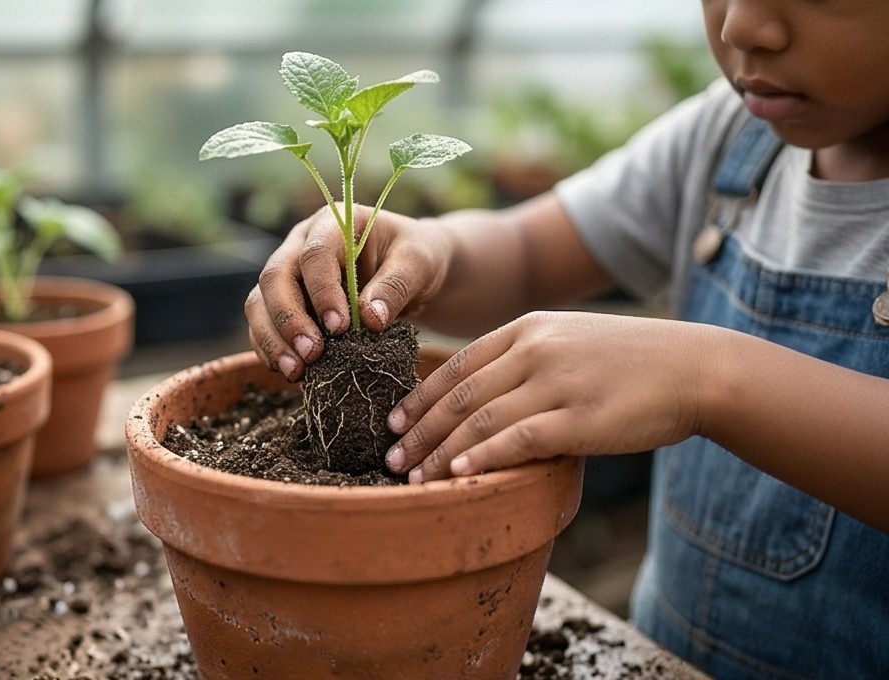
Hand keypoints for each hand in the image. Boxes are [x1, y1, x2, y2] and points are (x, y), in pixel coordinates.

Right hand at [245, 205, 451, 379]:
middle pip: (275, 277)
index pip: (314, 254)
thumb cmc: (414, 259)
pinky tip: (293, 373)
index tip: (340, 327)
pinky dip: (272, 350)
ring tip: (296, 372)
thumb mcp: (418, 264)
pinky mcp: (285, 303)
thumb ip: (396, 285)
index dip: (322, 292)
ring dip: (273, 340)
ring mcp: (289, 274)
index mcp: (334, 224)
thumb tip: (370, 319)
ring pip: (260, 303)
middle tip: (311, 354)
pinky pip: (264, 325)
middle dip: (288, 320)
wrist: (410, 272)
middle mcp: (300, 244)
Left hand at [384, 311, 709, 481]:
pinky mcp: (581, 418)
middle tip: (391, 457)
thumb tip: (483, 398)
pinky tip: (459, 474)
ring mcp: (558, 382)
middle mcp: (536, 350)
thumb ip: (527, 360)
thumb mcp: (571, 341)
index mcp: (529, 329)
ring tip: (414, 478)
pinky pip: (519, 440)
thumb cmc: (633, 361)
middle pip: (460, 394)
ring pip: (480, 420)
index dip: (422, 395)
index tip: (394, 421)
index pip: (458, 364)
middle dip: (419, 429)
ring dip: (440, 452)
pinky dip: (483, 457)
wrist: (696, 367)